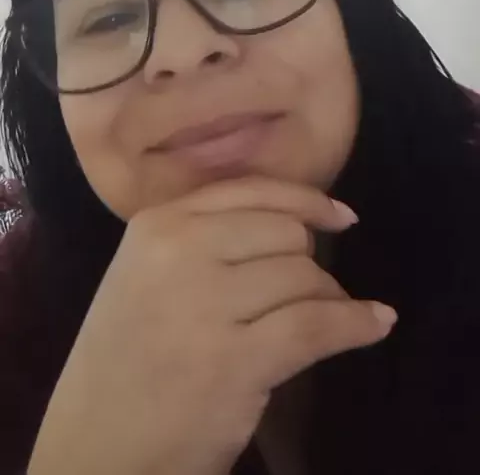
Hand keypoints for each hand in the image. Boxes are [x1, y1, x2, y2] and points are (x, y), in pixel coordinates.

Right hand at [28, 177, 396, 474]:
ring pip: (305, 276)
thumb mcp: (147, 274)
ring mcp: (206, 303)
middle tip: (304, 296)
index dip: (307, 201)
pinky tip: (376, 323)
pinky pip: (317, 324)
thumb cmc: (127, 361)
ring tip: (315, 323)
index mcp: (157, 224)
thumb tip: (299, 222)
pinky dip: (356, 324)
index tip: (340, 215)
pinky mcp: (236, 359)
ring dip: (326, 299)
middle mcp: (180, 250)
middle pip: (287, 233)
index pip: (252, 191)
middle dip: (308, 263)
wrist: (98, 445)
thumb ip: (206, 236)